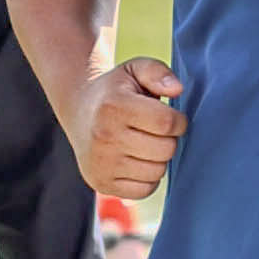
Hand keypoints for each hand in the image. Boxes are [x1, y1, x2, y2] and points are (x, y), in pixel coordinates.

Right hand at [69, 57, 184, 199]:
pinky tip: (137, 160)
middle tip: (155, 131)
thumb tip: (177, 89)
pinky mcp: (101, 184)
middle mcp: (103, 137)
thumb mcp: (135, 69)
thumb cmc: (116, 91)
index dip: (178, 120)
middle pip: (165, 150)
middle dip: (168, 139)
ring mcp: (101, 164)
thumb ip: (158, 72)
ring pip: (157, 172)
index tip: (171, 117)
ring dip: (159, 159)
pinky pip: (145, 189)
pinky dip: (148, 177)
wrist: (80, 112)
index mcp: (113, 107)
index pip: (167, 123)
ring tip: (145, 144)